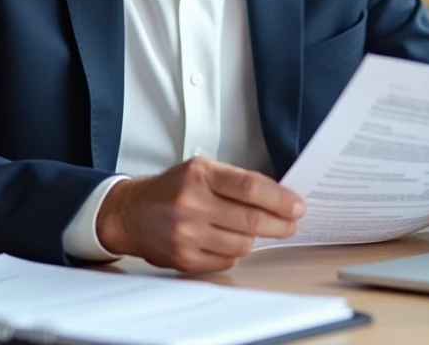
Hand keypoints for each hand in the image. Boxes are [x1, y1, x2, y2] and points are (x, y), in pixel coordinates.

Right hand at [96, 157, 304, 272]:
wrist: (131, 213)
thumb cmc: (172, 189)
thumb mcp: (201, 169)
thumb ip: (236, 181)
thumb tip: (279, 197)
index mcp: (200, 175)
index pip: (251, 188)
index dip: (280, 199)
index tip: (297, 206)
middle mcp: (192, 204)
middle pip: (251, 220)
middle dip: (280, 223)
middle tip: (291, 223)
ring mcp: (187, 233)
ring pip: (243, 244)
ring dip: (255, 238)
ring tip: (254, 230)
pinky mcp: (184, 257)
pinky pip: (227, 260)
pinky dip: (235, 251)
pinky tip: (229, 240)